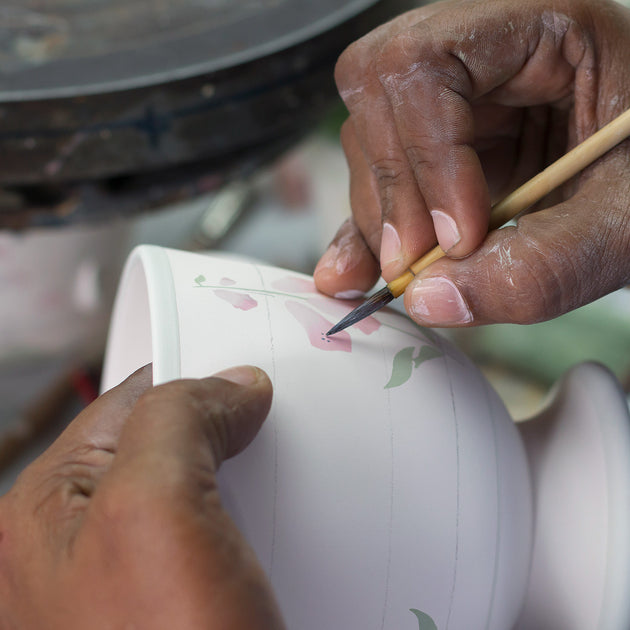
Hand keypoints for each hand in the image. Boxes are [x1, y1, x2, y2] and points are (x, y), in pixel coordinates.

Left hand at [0, 365, 284, 629]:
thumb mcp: (156, 510)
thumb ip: (177, 420)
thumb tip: (228, 386)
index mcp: (48, 509)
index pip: (132, 402)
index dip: (194, 379)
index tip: (247, 378)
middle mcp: (80, 545)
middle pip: (168, 446)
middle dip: (223, 436)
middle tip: (266, 438)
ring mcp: (128, 580)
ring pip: (199, 492)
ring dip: (243, 486)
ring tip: (273, 498)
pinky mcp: (176, 607)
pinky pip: (218, 537)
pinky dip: (251, 526)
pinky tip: (268, 542)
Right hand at [314, 0, 629, 324]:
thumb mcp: (625, 223)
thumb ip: (542, 265)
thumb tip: (429, 299)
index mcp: (541, 30)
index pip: (431, 66)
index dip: (431, 156)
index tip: (457, 238)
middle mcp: (480, 54)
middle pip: (380, 94)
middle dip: (391, 191)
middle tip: (414, 265)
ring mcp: (452, 102)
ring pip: (369, 139)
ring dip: (378, 217)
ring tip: (408, 275)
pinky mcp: (436, 149)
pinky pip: (380, 179)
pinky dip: (367, 231)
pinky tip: (359, 271)